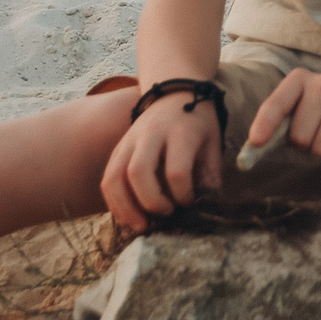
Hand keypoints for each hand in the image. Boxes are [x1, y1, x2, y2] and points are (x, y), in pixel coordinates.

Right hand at [101, 85, 225, 231]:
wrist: (175, 93)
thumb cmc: (198, 124)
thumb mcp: (213, 144)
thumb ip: (209, 175)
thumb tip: (203, 208)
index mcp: (180, 132)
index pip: (176, 171)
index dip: (183, 195)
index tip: (190, 202)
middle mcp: (150, 134)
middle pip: (138, 172)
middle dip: (151, 201)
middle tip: (166, 214)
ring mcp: (129, 141)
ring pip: (114, 176)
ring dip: (125, 207)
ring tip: (141, 226)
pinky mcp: (117, 149)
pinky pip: (107, 178)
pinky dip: (114, 202)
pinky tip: (128, 217)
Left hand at [246, 69, 320, 168]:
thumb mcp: (301, 108)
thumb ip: (277, 124)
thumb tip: (252, 148)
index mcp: (299, 80)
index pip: (277, 104)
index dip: (265, 123)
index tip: (256, 142)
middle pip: (299, 137)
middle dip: (305, 145)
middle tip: (318, 132)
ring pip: (319, 149)